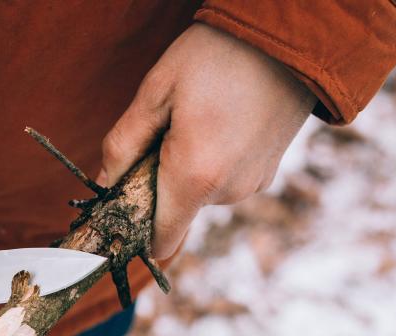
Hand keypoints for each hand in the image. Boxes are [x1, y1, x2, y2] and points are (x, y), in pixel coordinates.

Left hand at [98, 23, 315, 258]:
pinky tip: (220, 123)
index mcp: (195, 177)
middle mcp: (228, 192)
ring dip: (187, 169)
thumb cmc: (218, 54)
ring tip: (198, 119)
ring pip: (200, 194)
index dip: (138, 229)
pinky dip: (213, 161)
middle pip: (176, 211)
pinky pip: (224, 180)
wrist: (290, 34)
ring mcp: (252, 185)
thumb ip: (123, 145)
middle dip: (159, 182)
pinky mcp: (267, 173)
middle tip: (165, 131)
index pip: (161, 240)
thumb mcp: (156, 91)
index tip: (126, 201)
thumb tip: (104, 184)